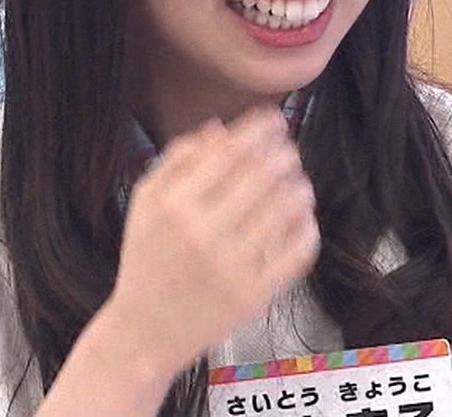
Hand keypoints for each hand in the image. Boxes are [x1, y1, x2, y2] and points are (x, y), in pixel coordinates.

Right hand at [103, 106, 319, 375]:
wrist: (144, 332)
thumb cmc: (148, 258)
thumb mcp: (147, 204)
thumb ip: (178, 159)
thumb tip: (221, 128)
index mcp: (174, 205)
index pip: (232, 151)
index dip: (260, 129)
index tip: (275, 120)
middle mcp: (203, 232)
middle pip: (265, 173)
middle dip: (285, 153)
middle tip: (290, 151)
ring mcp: (232, 265)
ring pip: (288, 206)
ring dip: (300, 186)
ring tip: (297, 183)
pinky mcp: (255, 294)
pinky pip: (299, 249)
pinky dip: (307, 225)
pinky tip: (301, 218)